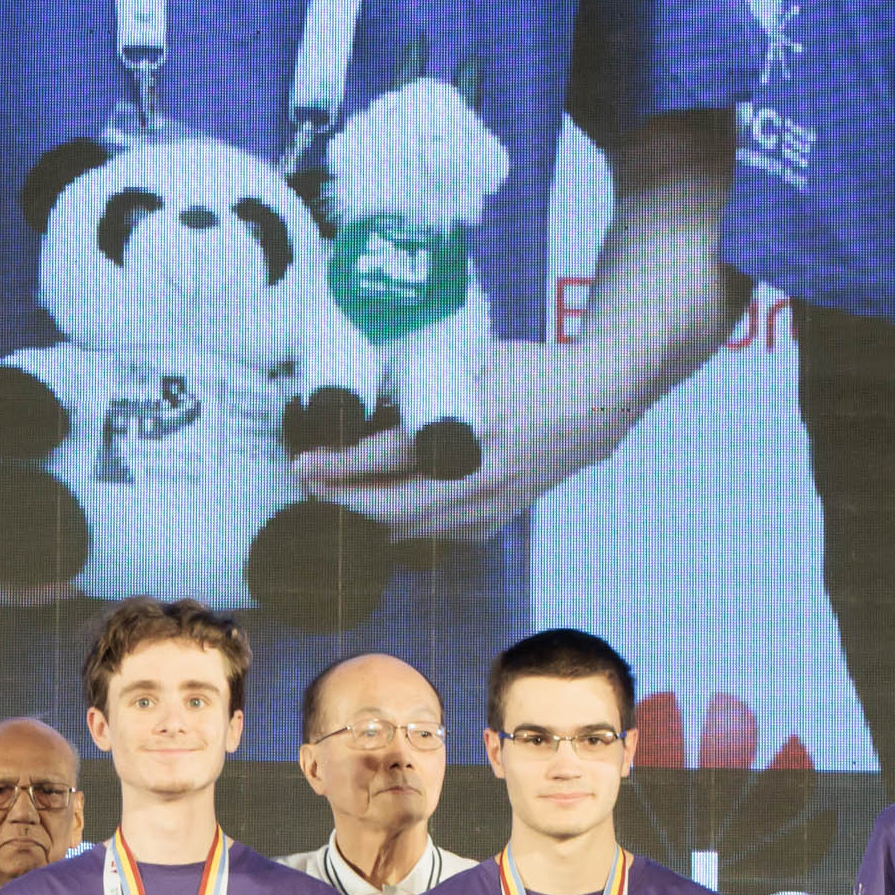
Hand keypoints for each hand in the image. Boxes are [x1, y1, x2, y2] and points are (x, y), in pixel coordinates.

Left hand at [293, 342, 626, 542]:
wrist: (590, 407)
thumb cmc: (527, 373)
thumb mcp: (473, 360)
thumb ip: (424, 379)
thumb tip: (358, 387)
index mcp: (472, 428)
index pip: (390, 457)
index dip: (339, 466)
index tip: (304, 463)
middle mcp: (479, 477)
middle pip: (391, 508)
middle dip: (340, 501)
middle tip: (306, 483)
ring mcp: (488, 507)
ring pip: (408, 530)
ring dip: (362, 519)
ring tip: (327, 498)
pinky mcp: (491, 522)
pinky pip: (431, 534)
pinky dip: (396, 526)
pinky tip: (371, 510)